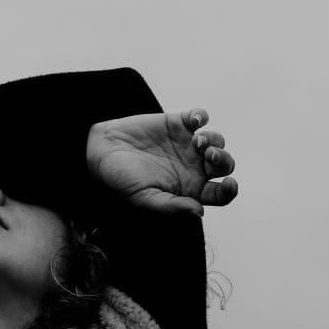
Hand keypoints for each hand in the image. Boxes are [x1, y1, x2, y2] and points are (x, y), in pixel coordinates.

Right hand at [85, 108, 237, 217]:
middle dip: (223, 160)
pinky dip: (201, 116)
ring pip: (216, 141)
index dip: (230, 190)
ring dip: (213, 140)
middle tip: (208, 156)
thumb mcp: (143, 199)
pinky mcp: (177, 123)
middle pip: (224, 165)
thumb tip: (199, 212)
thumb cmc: (119, 180)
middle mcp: (192, 168)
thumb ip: (171, 208)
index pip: (220, 193)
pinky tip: (193, 121)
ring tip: (196, 142)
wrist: (98, 150)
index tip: (229, 184)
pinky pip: (200, 117)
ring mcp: (186, 144)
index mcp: (189, 190)